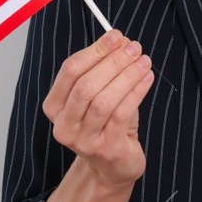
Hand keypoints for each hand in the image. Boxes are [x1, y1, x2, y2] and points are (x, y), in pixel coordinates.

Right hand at [43, 29, 153, 188]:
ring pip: (103, 101)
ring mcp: (83, 140)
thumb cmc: (107, 124)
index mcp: (55, 106)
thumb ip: (105, 69)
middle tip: (134, 48)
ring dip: (126, 76)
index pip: (70, 71)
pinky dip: (136, 92)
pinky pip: (121, 114)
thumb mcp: (100, 94)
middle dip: (112, 62)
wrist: (114, 165)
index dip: (94, 50)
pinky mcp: (106, 149)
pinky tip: (147, 79)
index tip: (116, 36)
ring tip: (144, 61)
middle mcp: (64, 125)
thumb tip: (120, 41)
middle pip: (85, 86)